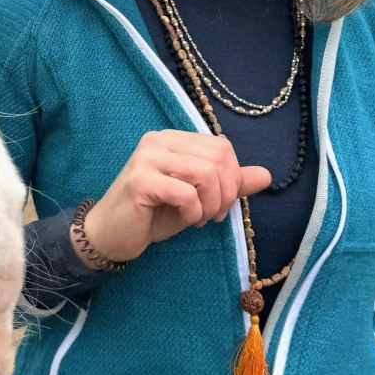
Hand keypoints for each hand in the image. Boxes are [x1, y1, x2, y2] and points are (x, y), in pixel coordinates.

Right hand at [72, 130, 270, 263]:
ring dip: (211, 204)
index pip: (222, 147)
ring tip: (199, 219)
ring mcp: (147, 158)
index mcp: (172, 139)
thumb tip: (266, 175)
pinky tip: (184, 220)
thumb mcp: (197, 199)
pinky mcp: (140, 180)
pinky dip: (194, 212)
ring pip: (205, 172)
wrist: (109, 235)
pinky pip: (186, 193)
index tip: (220, 204)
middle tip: (212, 216)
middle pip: (218, 157)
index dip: (232, 178)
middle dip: (225, 193)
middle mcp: (158, 141)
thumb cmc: (152, 215)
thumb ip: (228, 184)